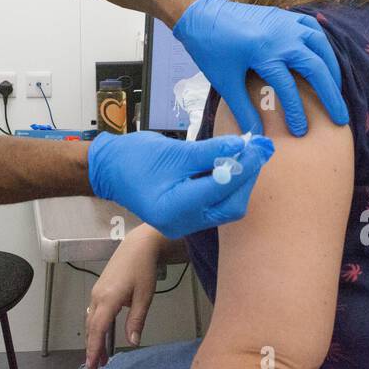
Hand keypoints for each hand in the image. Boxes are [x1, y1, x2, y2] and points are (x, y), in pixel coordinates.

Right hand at [84, 227, 161, 368]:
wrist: (138, 245)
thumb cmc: (143, 270)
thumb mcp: (144, 297)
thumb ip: (136, 321)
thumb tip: (132, 343)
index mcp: (108, 299)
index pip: (98, 330)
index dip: (94, 349)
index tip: (91, 366)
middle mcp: (98, 296)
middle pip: (91, 328)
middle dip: (92, 349)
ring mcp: (97, 292)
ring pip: (91, 321)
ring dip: (94, 339)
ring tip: (100, 357)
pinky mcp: (100, 288)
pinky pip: (94, 312)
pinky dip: (96, 327)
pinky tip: (102, 335)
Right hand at [87, 129, 274, 237]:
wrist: (110, 169)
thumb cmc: (134, 158)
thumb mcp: (173, 151)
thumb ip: (209, 151)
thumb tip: (242, 146)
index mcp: (173, 209)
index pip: (219, 188)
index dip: (243, 166)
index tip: (258, 145)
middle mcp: (181, 223)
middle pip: (229, 206)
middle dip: (246, 177)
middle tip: (258, 149)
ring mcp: (185, 223)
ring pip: (226, 207)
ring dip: (240, 181)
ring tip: (249, 154)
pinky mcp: (188, 217)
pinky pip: (216, 205)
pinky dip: (227, 185)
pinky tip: (233, 164)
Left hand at [172, 0, 349, 136]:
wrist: (202, 16)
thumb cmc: (211, 50)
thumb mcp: (225, 82)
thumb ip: (243, 109)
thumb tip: (256, 137)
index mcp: (265, 53)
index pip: (289, 88)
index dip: (297, 113)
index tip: (301, 131)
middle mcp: (282, 36)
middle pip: (316, 67)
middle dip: (331, 95)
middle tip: (341, 118)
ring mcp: (286, 23)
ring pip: (321, 45)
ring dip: (332, 69)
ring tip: (336, 91)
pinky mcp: (285, 16)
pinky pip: (313, 28)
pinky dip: (322, 44)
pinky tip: (325, 59)